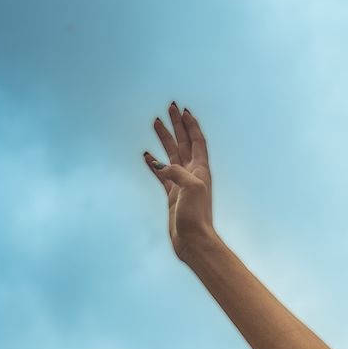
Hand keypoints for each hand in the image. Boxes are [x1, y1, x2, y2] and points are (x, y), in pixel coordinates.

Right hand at [143, 102, 213, 260]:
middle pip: (183, 143)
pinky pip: (161, 173)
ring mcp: (181, 183)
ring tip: (156, 123)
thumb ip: (176, 172)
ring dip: (164, 138)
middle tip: (170, 108)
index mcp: (201, 170)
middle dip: (177, 125)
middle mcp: (192, 174)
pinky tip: (147, 155)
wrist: (193, 241)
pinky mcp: (172, 194)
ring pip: (171, 155)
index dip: (191, 125)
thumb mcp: (190, 189)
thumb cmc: (196, 216)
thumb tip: (159, 165)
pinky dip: (154, 163)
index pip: (197, 141)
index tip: (183, 110)